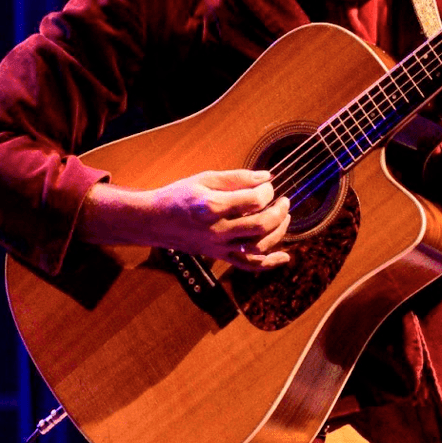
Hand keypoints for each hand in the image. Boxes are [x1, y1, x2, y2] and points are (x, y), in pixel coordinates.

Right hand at [77, 168, 291, 270]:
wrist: (156, 221)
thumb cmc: (179, 195)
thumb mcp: (205, 178)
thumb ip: (237, 178)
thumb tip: (266, 177)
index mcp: (212, 206)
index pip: (253, 200)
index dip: (267, 190)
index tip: (267, 184)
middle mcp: (217, 230)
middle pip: (260, 225)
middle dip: (279, 211)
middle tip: (285, 200)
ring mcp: (218, 247)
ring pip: (258, 247)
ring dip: (278, 232)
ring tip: (286, 217)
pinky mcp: (219, 256)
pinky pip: (247, 265)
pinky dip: (268, 264)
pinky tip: (284, 257)